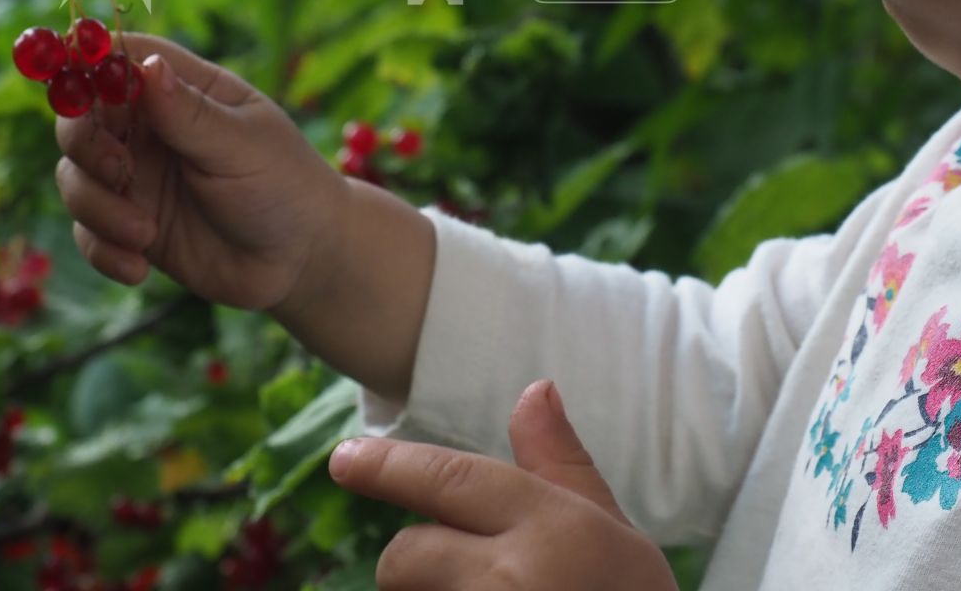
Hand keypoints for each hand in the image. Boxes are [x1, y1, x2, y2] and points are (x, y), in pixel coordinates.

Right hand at [54, 30, 348, 313]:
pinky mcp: (128, 226)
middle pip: (80, 117)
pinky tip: (138, 267)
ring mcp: (135, 178)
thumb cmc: (284, 184)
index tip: (77, 88)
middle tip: (119, 172)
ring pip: (76, 177)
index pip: (118, 58)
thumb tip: (148, 64)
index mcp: (180, 89)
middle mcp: (148, 129)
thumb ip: (190, 113)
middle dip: (84, 143)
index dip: (87, 66)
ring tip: (144, 233)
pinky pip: (88, 233)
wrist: (301, 261)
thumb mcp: (242, 145)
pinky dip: (103, 249)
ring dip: (96, 207)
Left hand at [327, 378, 676, 590]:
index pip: (447, 479)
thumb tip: (534, 389)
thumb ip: (562, 468)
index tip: (344, 459)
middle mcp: (511, 580)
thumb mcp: (616, 539)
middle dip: (420, 564)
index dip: (386, 466)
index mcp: (553, 529)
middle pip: (407, 554)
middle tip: (476, 579)